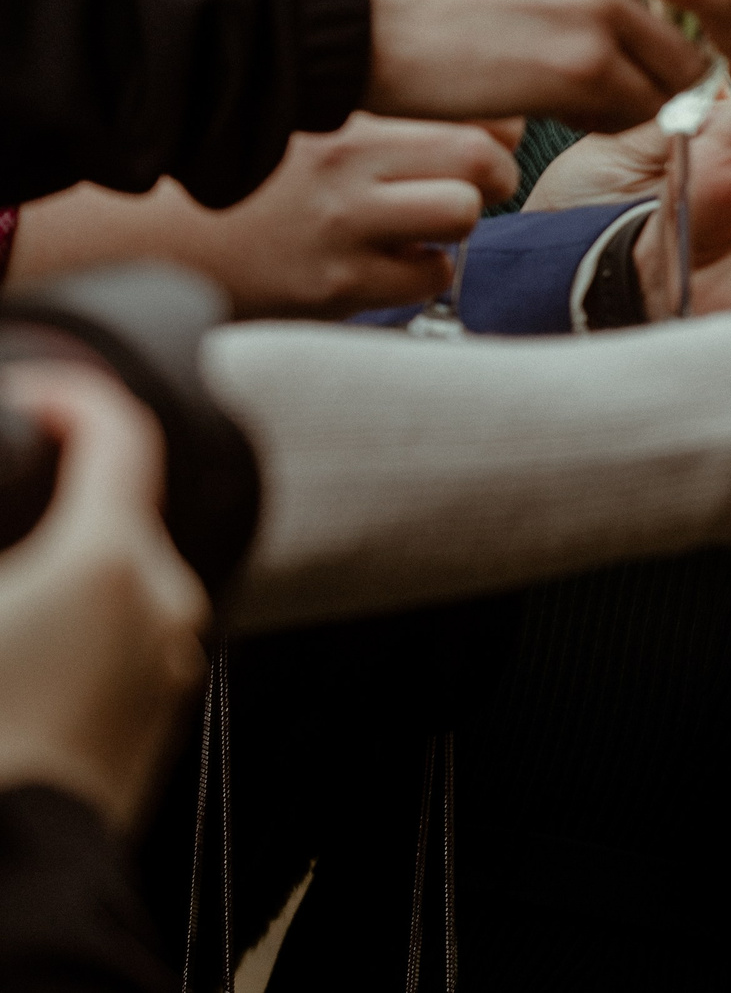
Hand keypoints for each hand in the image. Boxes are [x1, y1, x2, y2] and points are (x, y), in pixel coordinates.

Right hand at [0, 363, 207, 831]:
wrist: (15, 873)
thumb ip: (1, 534)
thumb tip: (11, 541)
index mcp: (109, 557)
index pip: (118, 432)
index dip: (74, 396)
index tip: (40, 397)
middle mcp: (163, 596)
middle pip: (118, 508)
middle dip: (58, 497)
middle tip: (11, 498)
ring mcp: (173, 655)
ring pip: (123, 575)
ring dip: (67, 566)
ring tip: (10, 589)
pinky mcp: (164, 707)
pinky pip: (127, 634)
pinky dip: (81, 622)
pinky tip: (26, 650)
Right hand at [9, 116, 516, 318]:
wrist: (149, 237)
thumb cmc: (240, 177)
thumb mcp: (308, 124)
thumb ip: (385, 114)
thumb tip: (489, 118)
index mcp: (342, 114)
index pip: (465, 103)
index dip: (490, 126)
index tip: (479, 139)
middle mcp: (347, 163)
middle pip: (481, 157)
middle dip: (490, 176)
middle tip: (468, 187)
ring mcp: (342, 224)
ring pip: (462, 214)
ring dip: (456, 224)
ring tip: (422, 223)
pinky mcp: (335, 283)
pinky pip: (427, 277)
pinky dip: (424, 272)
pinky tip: (391, 261)